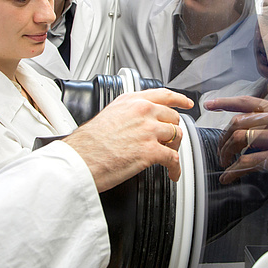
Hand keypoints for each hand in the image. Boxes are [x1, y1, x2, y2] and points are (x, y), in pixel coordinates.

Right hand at [63, 88, 193, 191]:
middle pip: (173, 117)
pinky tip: (171, 173)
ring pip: (176, 136)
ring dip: (174, 149)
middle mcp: (142, 112)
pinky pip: (174, 159)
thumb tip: (137, 121)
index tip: (187, 103)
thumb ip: (127, 113)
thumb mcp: (108, 115)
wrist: (80, 159)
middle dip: (172, 131)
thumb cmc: (88, 143)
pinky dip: (175, 168)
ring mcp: (148, 130)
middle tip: (167, 142)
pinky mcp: (151, 150)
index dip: (179, 100)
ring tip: (167, 158)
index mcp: (131, 101)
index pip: (164, 95)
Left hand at [203, 96, 267, 185]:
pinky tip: (229, 176)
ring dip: (227, 153)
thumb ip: (266, 123)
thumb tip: (238, 128)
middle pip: (238, 122)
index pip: (247, 101)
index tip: (209, 104)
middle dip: (223, 138)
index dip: (225, 102)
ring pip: (240, 139)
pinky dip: (234, 170)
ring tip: (224, 163)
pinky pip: (248, 161)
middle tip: (220, 151)